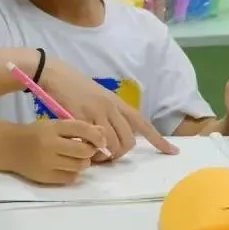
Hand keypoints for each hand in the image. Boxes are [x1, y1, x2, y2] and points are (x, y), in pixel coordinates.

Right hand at [10, 119, 106, 183]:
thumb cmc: (35, 134)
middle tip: (88, 150)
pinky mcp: (45, 177)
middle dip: (91, 151)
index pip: (81, 129)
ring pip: (79, 166)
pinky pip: (70, 178)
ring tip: (76, 159)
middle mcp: (50, 144)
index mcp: (52, 127)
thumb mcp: (54, 126)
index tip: (100, 141)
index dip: (96, 135)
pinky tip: (66, 167)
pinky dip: (73, 173)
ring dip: (83, 162)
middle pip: (83, 150)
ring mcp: (47, 162)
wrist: (8, 147)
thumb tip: (103, 134)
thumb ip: (77, 129)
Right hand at [39, 58, 177, 159]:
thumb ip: (112, 114)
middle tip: (108, 155)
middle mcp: (111, 108)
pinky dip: (90, 150)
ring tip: (95, 154)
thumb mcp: (101, 97)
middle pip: (128, 140)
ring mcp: (96, 113)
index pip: (143, 123)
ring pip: (111, 144)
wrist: (56, 74)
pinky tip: (84, 148)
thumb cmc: (77, 87)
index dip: (158, 139)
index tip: (172, 152)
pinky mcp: (79, 118)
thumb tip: (119, 134)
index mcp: (118, 102)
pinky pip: (91, 142)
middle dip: (120, 153)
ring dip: (106, 155)